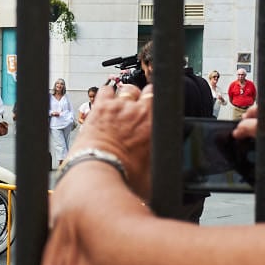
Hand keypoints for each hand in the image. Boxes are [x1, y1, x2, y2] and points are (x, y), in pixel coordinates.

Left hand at [59, 83, 152, 200]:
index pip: (160, 99)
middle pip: (145, 91)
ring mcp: (119, 107)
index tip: (152, 107)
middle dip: (141, 97)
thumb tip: (165, 173)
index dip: (154, 102)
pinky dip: (106, 94)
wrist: (99, 172)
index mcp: (154, 123)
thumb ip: (159, 164)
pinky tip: (104, 103)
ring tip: (120, 106)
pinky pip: (105, 90)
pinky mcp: (100, 107)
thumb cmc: (125, 176)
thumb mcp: (152, 172)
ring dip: (125, 95)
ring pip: (126, 89)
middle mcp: (138, 111)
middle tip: (135, 109)